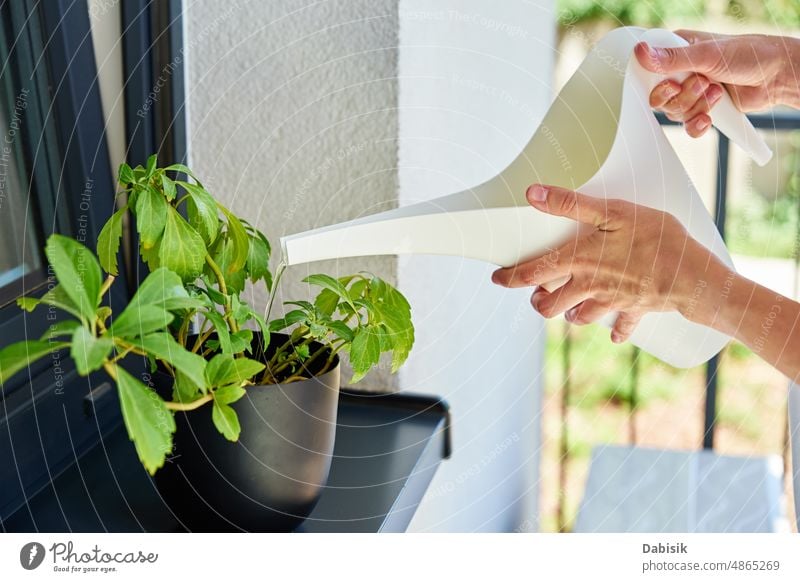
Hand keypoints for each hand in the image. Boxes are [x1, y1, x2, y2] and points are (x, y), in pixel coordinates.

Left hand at [490, 184, 723, 342]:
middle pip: (549, 307)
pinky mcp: (635, 311)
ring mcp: (611, 302)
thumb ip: (571, 205)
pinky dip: (617, 328)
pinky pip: (621, 326)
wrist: (692, 277)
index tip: (496, 278)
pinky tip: (615, 330)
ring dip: (571, 313)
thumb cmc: (654, 238)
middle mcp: (589, 287)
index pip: (531, 273)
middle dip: (538, 303)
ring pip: (579, 319)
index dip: (509, 277)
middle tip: (537, 295)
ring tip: (571, 304)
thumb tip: (533, 194)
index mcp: (579, 262)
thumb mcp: (612, 212)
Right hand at [635, 30, 799, 136]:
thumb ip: (672, 59)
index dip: (652, 82)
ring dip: (696, 106)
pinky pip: (687, 126)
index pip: (647, 69)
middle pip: (658, 97)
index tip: (669, 84)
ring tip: (717, 91)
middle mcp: (679, 73)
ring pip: (674, 112)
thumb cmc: (747, 54)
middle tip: (702, 82)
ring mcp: (689, 93)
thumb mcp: (707, 54)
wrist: (775, 76)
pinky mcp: (700, 110)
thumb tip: (641, 53)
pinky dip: (697, 125)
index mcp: (676, 51)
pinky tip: (709, 117)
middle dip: (681, 96)